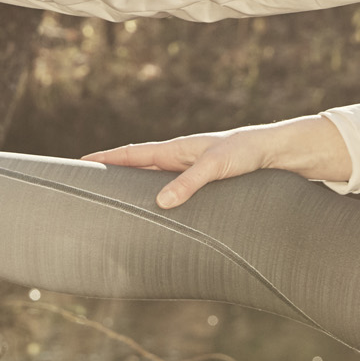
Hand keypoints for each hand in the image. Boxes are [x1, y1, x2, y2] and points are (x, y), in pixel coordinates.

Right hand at [81, 116, 350, 208]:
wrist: (279, 152)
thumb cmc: (248, 153)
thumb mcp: (217, 167)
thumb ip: (189, 183)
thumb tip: (160, 202)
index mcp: (177, 149)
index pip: (133, 153)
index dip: (107, 159)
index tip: (80, 161)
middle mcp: (180, 158)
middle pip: (138, 166)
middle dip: (113, 175)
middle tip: (87, 185)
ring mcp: (191, 169)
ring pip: (153, 179)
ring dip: (133, 187)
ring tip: (113, 201)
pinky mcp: (205, 181)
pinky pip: (171, 189)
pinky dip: (156, 197)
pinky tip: (157, 211)